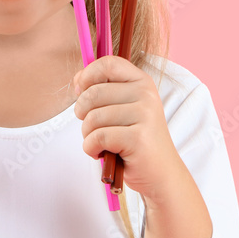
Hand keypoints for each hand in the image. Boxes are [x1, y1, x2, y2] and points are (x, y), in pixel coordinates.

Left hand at [72, 56, 185, 202]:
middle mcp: (146, 94)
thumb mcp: (124, 107)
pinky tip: (101, 153)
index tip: (80, 90)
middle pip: (93, 92)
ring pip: (92, 117)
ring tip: (101, 143)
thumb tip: (77, 80)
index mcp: (142, 81)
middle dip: (82, 113)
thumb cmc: (135, 140)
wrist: (161, 174)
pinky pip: (97, 137)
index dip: (87, 75)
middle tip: (92, 127)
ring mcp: (144, 115)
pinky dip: (91, 148)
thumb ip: (103, 89)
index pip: (108, 63)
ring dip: (88, 135)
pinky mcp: (138, 138)